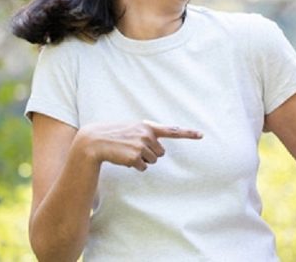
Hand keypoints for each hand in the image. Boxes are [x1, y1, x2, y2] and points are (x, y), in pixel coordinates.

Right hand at [76, 120, 202, 170]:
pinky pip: (142, 168)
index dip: (188, 133)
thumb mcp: (131, 129)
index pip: (172, 130)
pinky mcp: (135, 157)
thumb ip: (146, 133)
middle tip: (132, 148)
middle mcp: (147, 135)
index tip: (201, 135)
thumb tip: (157, 146)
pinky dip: (135, 167)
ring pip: (152, 161)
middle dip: (149, 154)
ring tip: (126, 152)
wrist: (94, 141)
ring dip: (141, 160)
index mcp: (147, 127)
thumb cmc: (113, 135)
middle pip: (160, 153)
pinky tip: (123, 159)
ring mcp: (141, 146)